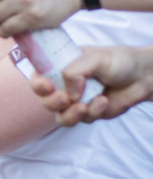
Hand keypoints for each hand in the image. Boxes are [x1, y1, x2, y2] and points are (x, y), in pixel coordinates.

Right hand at [33, 43, 152, 123]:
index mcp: (61, 68)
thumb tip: (68, 92)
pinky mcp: (88, 113)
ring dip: (70, 114)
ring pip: (60, 116)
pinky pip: (82, 120)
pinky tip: (104, 101)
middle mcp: (65, 86)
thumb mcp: (95, 58)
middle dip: (54, 103)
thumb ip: (75, 71)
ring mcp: (76, 101)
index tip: (47, 86)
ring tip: (85, 107)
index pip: (38, 77)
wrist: (142, 77)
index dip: (37, 85)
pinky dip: (93, 112)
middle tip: (68, 98)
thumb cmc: (118, 61)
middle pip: (45, 101)